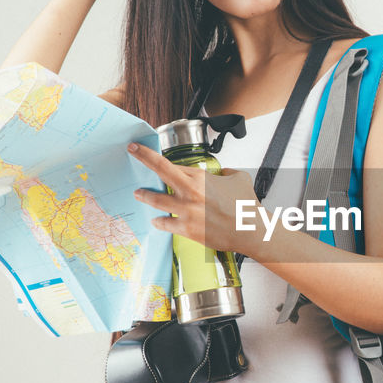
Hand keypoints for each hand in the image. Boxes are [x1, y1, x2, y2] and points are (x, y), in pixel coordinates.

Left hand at [128, 143, 260, 256]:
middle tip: (132, 151)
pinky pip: (165, 224)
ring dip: (145, 195)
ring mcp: (186, 211)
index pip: (175, 165)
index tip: (149, 152)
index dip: (161, 159)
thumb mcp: (239, 178)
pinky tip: (157, 220)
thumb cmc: (246, 206)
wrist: (250, 230)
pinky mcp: (187, 229)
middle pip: (160, 170)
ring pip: (156, 200)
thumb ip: (227, 173)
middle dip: (144, 158)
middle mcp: (190, 192)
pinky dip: (160, 221)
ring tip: (138, 193)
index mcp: (201, 178)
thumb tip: (222, 175)